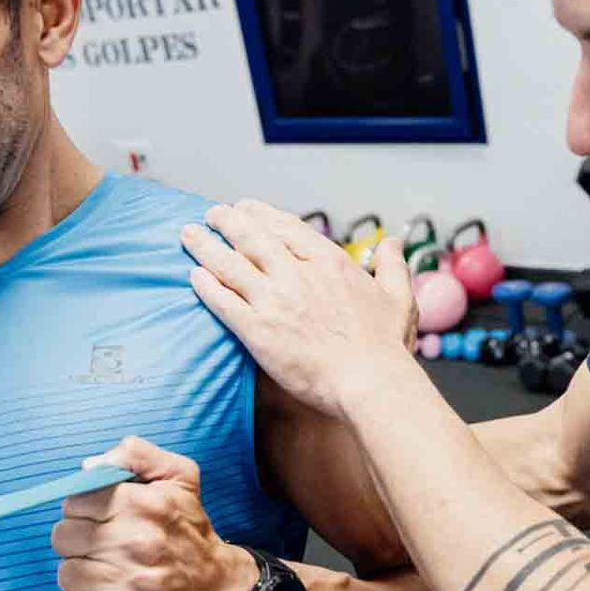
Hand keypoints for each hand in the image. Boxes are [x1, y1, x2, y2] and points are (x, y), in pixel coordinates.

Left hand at [51, 437, 257, 590]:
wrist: (218, 586)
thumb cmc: (191, 529)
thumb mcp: (179, 475)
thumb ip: (135, 454)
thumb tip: (90, 467)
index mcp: (146, 505)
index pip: (76, 502)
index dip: (81, 509)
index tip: (96, 517)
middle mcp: (138, 543)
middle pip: (64, 538)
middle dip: (76, 539)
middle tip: (98, 544)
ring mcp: (131, 584)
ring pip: (66, 573)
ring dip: (77, 572)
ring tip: (101, 570)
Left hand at [184, 200, 418, 418]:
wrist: (370, 382)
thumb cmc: (386, 347)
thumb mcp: (399, 297)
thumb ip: (393, 266)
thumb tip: (394, 243)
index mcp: (329, 262)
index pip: (287, 227)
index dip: (261, 214)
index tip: (245, 208)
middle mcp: (298, 274)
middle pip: (252, 237)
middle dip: (227, 221)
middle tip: (211, 213)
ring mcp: (275, 301)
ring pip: (231, 264)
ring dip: (206, 246)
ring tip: (189, 235)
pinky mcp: (258, 330)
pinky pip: (224, 302)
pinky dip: (206, 286)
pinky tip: (193, 276)